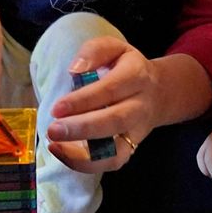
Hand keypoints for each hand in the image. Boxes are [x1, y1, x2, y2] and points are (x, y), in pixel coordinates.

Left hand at [42, 37, 162, 173]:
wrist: (158, 92)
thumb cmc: (126, 67)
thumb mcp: (114, 48)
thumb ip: (94, 52)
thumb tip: (74, 70)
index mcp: (137, 75)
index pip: (111, 89)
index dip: (83, 100)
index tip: (57, 107)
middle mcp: (141, 105)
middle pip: (115, 120)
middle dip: (82, 128)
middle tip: (53, 130)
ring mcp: (138, 131)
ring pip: (117, 150)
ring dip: (84, 154)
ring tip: (55, 146)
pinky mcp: (132, 148)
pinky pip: (114, 162)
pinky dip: (88, 164)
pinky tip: (64, 153)